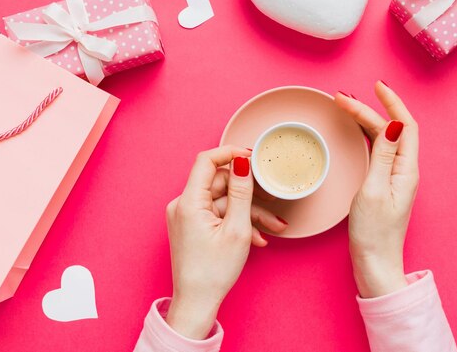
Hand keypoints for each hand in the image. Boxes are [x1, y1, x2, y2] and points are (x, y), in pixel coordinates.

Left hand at [165, 146, 286, 338]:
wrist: (197, 303)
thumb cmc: (214, 272)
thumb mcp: (237, 229)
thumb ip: (241, 192)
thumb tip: (243, 162)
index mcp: (189, 202)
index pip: (207, 161)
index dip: (231, 153)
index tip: (252, 157)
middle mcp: (183, 205)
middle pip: (220, 183)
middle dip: (249, 194)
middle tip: (273, 204)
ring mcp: (187, 216)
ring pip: (223, 202)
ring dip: (249, 213)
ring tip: (272, 228)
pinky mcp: (192, 226)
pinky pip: (218, 215)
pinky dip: (237, 222)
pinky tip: (256, 238)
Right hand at [335, 81, 419, 297]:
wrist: (375, 263)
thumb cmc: (373, 232)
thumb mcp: (374, 190)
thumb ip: (382, 156)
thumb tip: (393, 124)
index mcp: (406, 169)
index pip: (406, 125)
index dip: (393, 102)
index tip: (377, 86)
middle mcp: (403, 170)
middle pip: (391, 129)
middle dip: (369, 109)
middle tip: (342, 98)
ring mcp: (394, 177)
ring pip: (383, 139)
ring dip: (366, 120)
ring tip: (345, 107)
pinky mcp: (384, 184)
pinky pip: (377, 151)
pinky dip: (366, 136)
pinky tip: (355, 131)